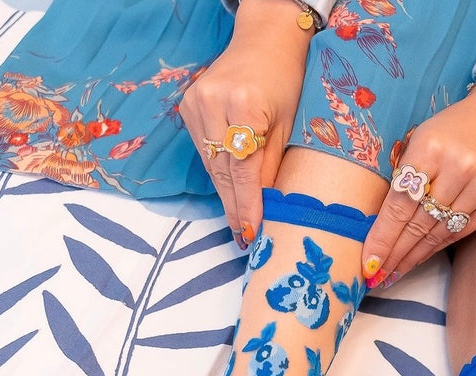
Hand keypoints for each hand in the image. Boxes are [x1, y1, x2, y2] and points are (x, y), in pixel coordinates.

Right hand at [180, 0, 311, 246]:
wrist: (265, 39)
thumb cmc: (286, 82)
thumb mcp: (288, 127)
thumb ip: (271, 166)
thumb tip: (263, 209)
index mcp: (245, 105)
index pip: (243, 169)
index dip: (246, 205)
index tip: (249, 232)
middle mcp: (214, 102)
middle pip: (222, 170)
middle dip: (234, 206)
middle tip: (243, 236)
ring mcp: (196, 101)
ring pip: (210, 164)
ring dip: (225, 194)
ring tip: (238, 221)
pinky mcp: (187, 104)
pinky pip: (204, 150)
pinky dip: (217, 172)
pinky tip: (229, 191)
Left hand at [361, 78, 475, 284]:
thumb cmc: (453, 129)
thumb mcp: (421, 139)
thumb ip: (404, 175)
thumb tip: (380, 225)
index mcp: (430, 148)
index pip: (400, 204)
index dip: (382, 237)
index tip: (368, 263)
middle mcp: (458, 169)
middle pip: (417, 224)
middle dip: (394, 254)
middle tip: (376, 277)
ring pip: (438, 234)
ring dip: (413, 257)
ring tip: (393, 274)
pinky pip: (459, 233)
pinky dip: (435, 247)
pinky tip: (419, 259)